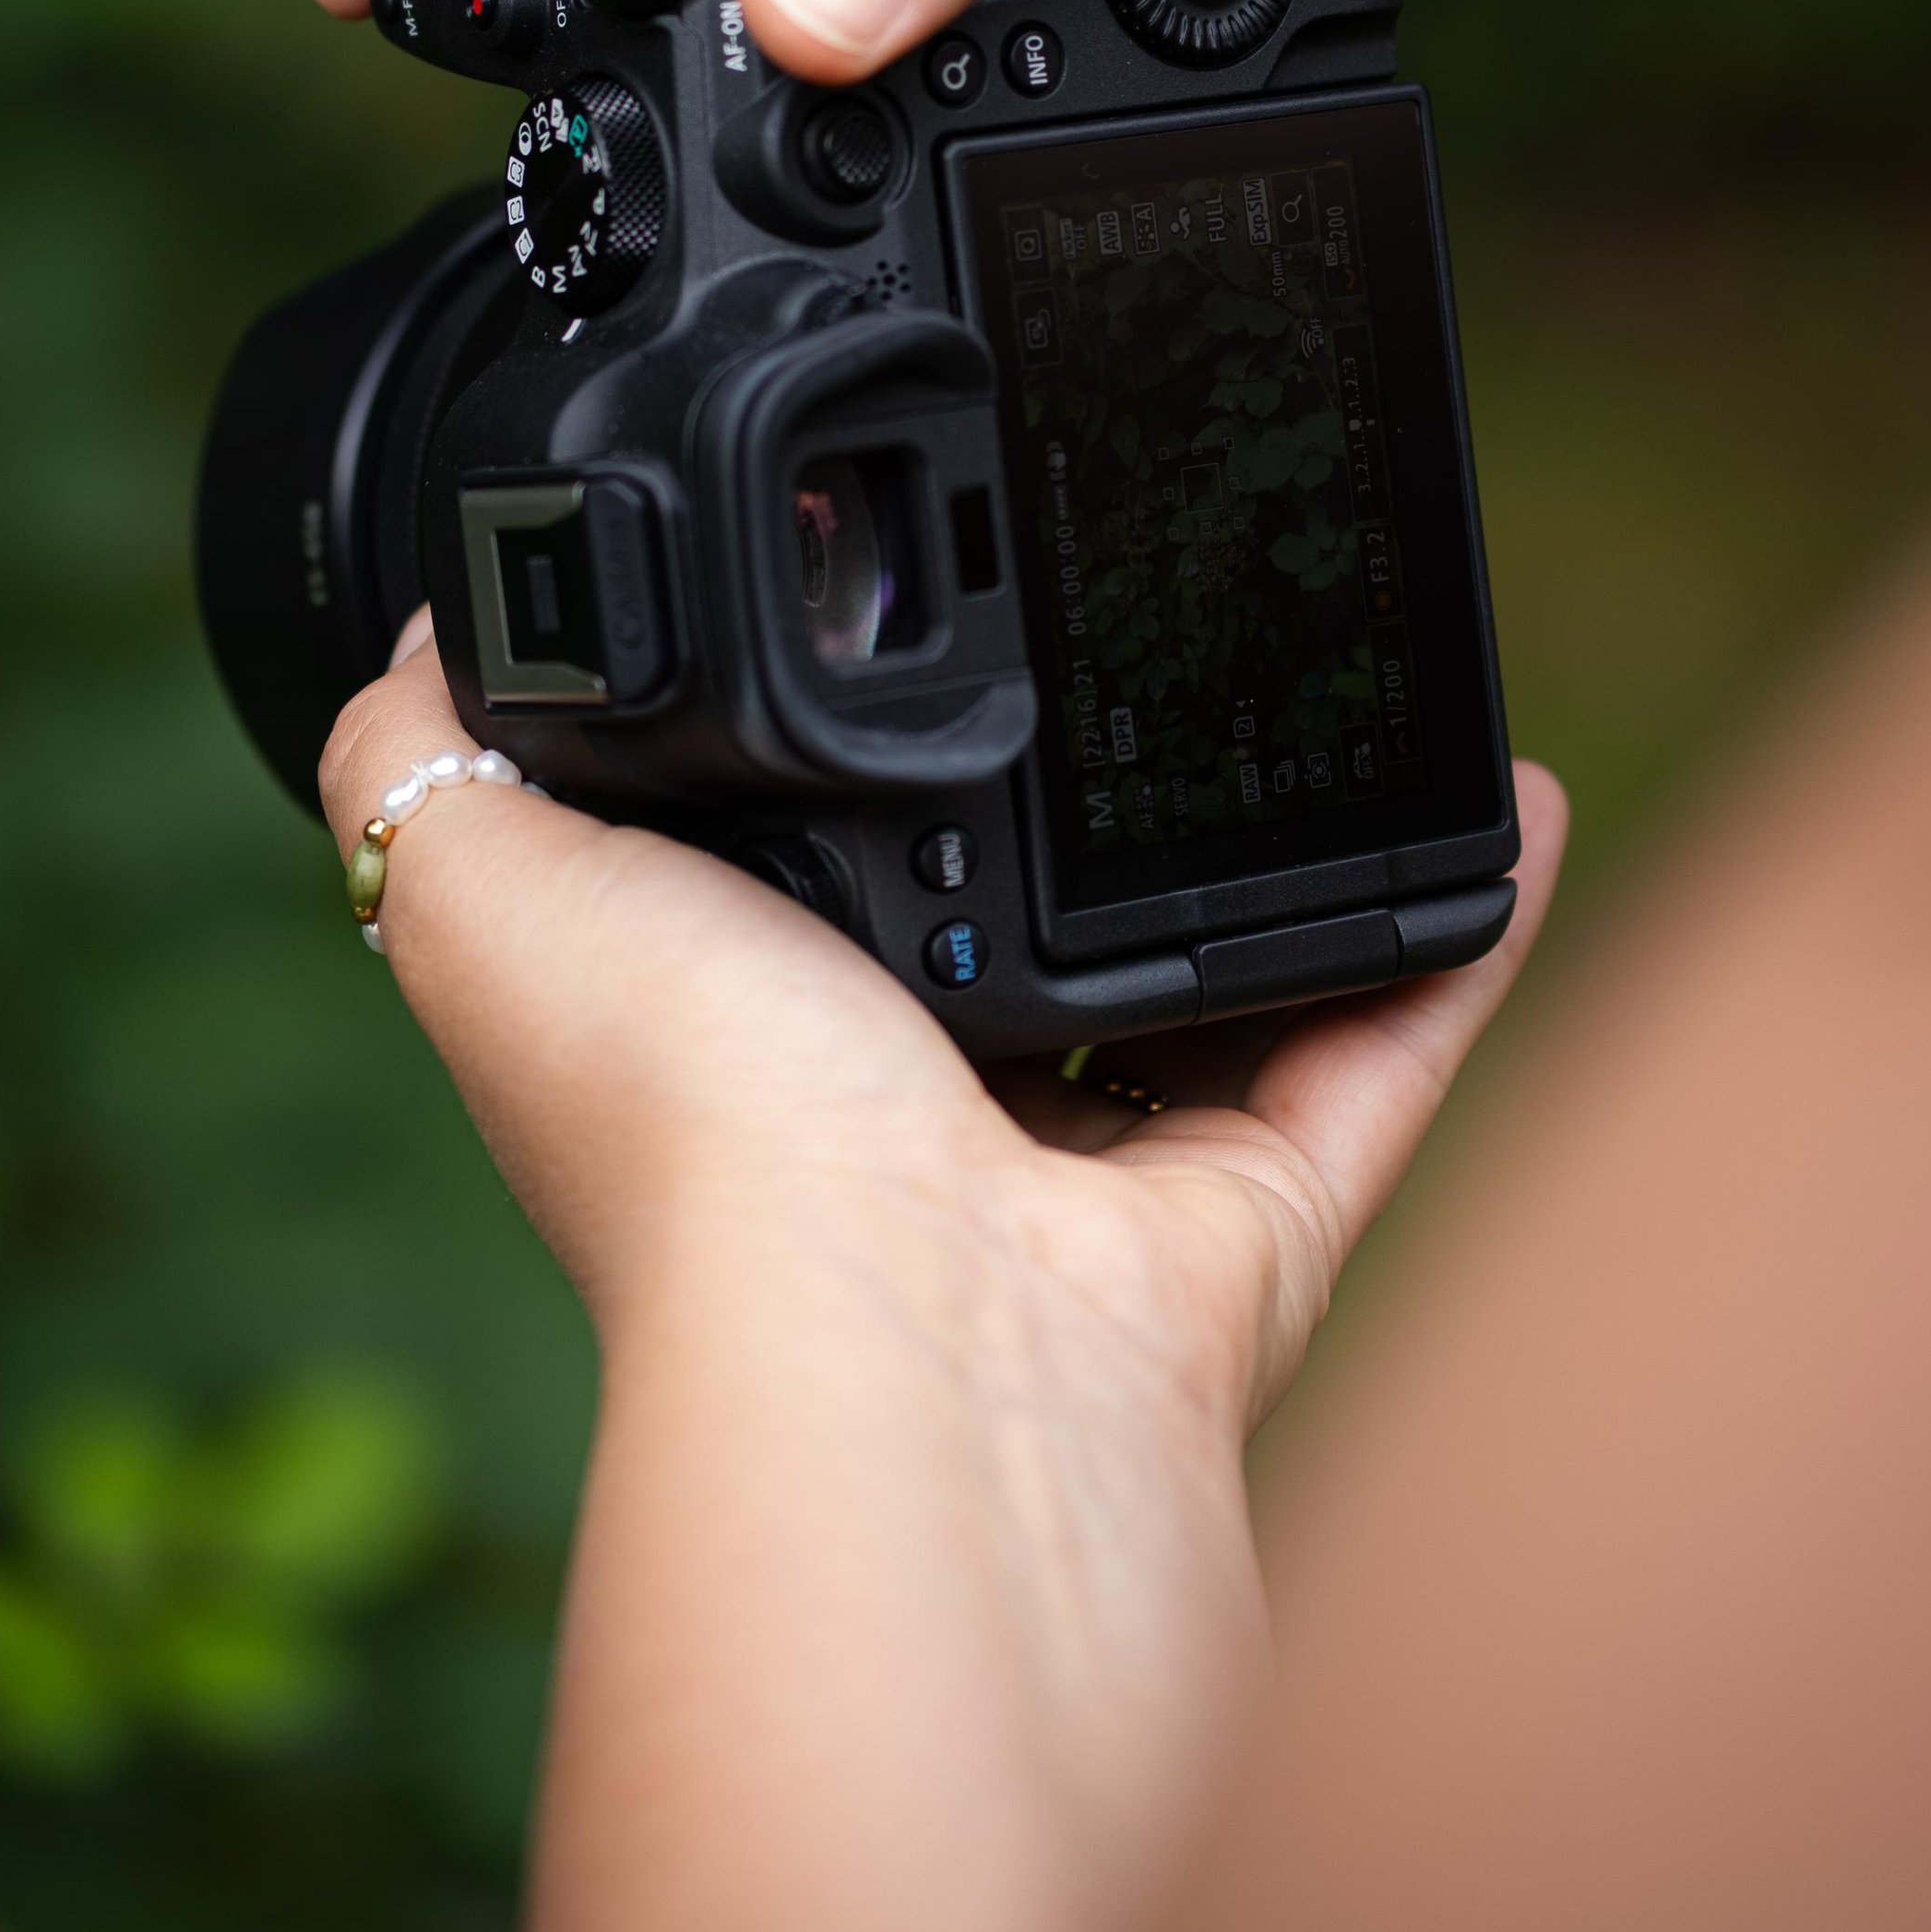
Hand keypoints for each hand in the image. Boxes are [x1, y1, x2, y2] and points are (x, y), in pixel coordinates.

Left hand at [323, 620, 1566, 1408]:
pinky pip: (1380, 1038)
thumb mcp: (495, 887)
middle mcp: (919, 1097)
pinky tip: (1508, 792)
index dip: (835, 741)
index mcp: (750, 1020)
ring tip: (1353, 674)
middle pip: (1016, 909)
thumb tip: (423, 627)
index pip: (797, 854)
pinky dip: (1454, 927)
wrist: (909, 1336)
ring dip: (1284, 843)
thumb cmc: (696, 1125)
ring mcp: (1095, 1169)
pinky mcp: (1254, 1210)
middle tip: (1155, 619)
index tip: (906, 595)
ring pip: (1212, 977)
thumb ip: (435, 758)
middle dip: (1077, 785)